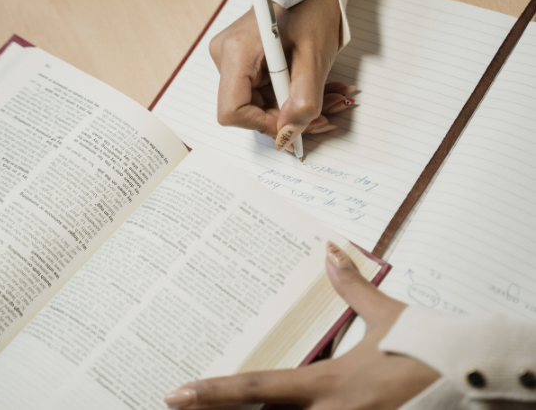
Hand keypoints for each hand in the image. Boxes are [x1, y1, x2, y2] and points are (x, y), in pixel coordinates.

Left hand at [164, 243, 439, 409]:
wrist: (466, 382)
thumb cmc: (426, 351)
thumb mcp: (386, 316)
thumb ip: (353, 286)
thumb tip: (331, 250)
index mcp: (328, 385)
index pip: (259, 389)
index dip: (216, 392)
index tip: (178, 392)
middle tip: (179, 404)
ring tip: (208, 409)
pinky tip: (265, 409)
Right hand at [209, 0, 357, 151]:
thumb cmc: (313, 9)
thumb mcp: (314, 60)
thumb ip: (303, 103)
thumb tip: (287, 137)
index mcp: (236, 51)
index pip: (232, 111)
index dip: (265, 124)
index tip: (294, 125)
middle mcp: (227, 56)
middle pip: (249, 110)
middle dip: (290, 117)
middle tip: (325, 113)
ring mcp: (234, 60)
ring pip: (262, 104)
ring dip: (298, 107)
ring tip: (330, 97)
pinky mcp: (246, 63)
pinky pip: (267, 92)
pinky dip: (294, 96)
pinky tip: (319, 90)